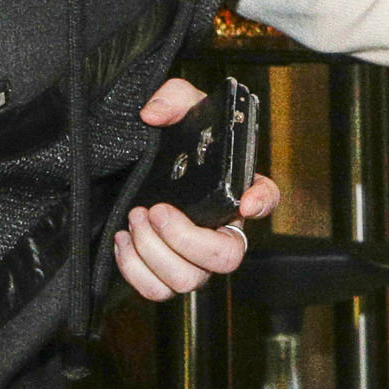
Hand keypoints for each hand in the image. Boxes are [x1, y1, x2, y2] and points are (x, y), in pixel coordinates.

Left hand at [115, 78, 281, 299]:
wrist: (124, 170)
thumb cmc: (162, 140)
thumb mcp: (173, 105)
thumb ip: (171, 97)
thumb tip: (154, 114)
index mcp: (231, 189)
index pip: (266, 197)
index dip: (262, 203)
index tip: (245, 203)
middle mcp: (218, 230)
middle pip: (226, 259)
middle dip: (184, 238)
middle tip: (154, 210)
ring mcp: (192, 257)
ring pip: (188, 280)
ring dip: (154, 252)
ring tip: (134, 219)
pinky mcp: (161, 273)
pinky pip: (158, 290)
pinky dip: (135, 271)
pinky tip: (122, 241)